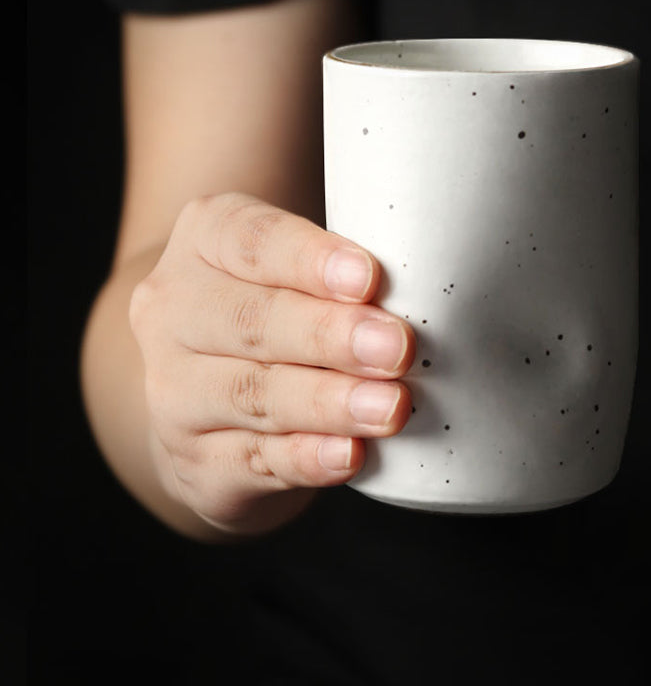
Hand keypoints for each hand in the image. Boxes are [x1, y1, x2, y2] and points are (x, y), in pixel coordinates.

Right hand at [129, 192, 413, 532]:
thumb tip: (428, 289)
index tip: (369, 277)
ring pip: (254, 394)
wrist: (208, 393)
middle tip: (395, 347)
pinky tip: (349, 455)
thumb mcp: (294, 264)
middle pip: (251, 321)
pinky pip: (254, 460)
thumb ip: (343, 269)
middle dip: (330, 336)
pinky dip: (307, 458)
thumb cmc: (278, 305)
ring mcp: (173, 391)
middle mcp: (172, 310)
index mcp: (205, 238)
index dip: (310, 260)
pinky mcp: (194, 462)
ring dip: (329, 402)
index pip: (252, 240)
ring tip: (390, 406)